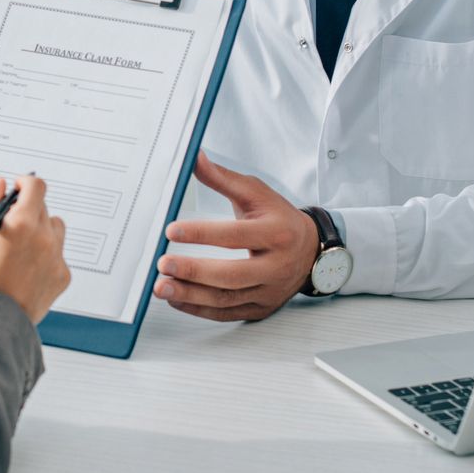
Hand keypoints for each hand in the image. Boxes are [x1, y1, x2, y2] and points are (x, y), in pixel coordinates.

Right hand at [0, 177, 70, 323]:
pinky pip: (58, 255)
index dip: (26, 183)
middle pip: (43, 208)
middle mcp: (46, 237)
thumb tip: (0, 186)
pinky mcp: (63, 275)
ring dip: (41, 231)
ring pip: (55, 230)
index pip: (36, 186)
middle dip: (27, 211)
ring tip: (21, 249)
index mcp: (24, 223)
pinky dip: (46, 256)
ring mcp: (57, 257)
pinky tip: (28, 269)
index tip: (19, 187)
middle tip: (12, 225)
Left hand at [154, 151, 319, 322]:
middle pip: (232, 275)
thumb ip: (223, 178)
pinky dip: (199, 309)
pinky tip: (177, 299)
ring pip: (227, 299)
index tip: (172, 230)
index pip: (236, 236)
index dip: (202, 233)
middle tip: (162, 265)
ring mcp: (269, 291)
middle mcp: (276, 266)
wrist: (312, 251)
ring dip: (190, 295)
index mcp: (277, 233)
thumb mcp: (257, 194)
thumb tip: (194, 158)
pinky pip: (226, 314)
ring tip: (161, 286)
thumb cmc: (279, 219)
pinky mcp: (261, 308)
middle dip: (194, 271)